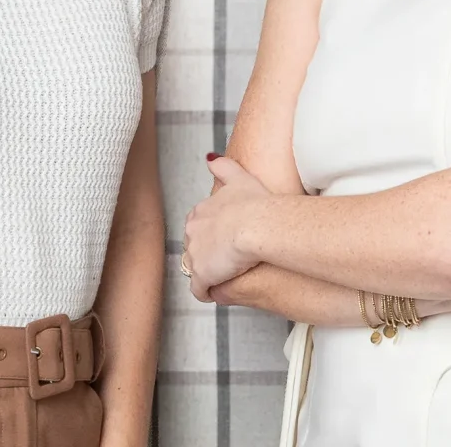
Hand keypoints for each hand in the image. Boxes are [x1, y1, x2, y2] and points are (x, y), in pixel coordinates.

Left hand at [183, 156, 273, 300]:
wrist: (258, 226)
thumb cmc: (255, 204)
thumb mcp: (240, 177)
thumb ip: (224, 166)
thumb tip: (211, 158)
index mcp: (199, 213)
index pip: (198, 227)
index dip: (212, 236)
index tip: (226, 240)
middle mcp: (192, 233)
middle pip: (194, 249)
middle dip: (208, 255)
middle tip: (228, 260)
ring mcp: (195, 256)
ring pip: (197, 269)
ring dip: (209, 273)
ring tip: (226, 276)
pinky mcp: (202, 276)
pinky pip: (200, 290)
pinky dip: (208, 292)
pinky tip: (219, 291)